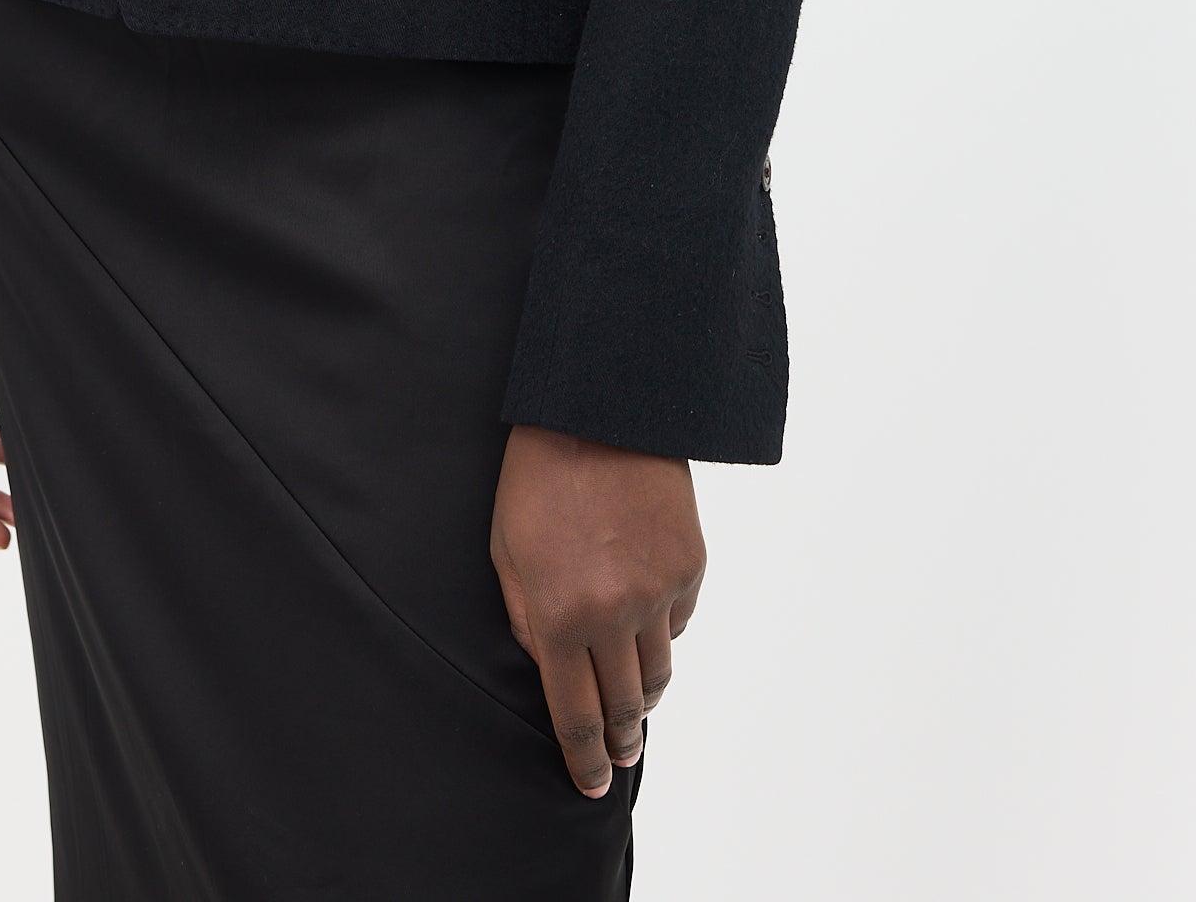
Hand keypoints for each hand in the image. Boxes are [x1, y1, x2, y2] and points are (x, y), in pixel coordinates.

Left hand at [490, 424, 705, 795]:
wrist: (600, 407)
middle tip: (618, 758)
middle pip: (624, 707)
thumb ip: (523, 620)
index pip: (575, 715)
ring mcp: (658, 591)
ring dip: (644, 696)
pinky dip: (662, 632)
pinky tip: (645, 622)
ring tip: (634, 706)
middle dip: (619, 741)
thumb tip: (546, 669)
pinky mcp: (689, 565)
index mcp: (558, 617)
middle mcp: (613, 614)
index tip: (589, 786)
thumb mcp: (506, 551)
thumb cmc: (537, 477)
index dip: (583, 759)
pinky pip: (677, 622)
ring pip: (658, 673)